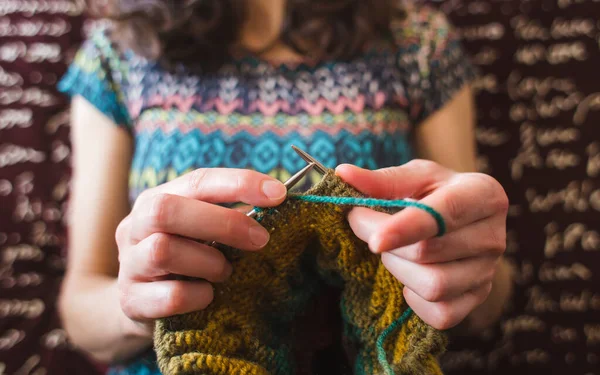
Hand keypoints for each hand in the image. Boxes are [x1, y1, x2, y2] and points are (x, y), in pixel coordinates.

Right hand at [114, 169, 286, 333]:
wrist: (140, 305)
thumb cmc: (183, 259)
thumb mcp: (199, 231)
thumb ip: (227, 215)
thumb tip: (275, 201)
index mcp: (156, 200)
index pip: (197, 180)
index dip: (238, 183)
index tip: (277, 194)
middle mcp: (134, 226)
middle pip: (167, 210)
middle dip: (223, 223)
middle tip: (260, 239)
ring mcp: (129, 264)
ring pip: (164, 251)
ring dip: (209, 262)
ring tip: (224, 272)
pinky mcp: (132, 301)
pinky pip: (171, 296)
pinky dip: (199, 296)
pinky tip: (208, 295)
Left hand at [336, 160, 508, 330]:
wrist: (462, 222)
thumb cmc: (435, 193)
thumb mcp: (415, 177)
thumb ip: (381, 179)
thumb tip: (343, 174)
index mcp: (483, 195)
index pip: (444, 214)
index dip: (405, 228)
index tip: (375, 240)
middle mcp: (494, 236)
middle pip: (429, 253)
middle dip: (388, 245)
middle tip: (370, 230)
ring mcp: (489, 271)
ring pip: (434, 286)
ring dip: (399, 270)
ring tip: (395, 252)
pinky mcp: (478, 299)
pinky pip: (441, 314)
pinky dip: (415, 299)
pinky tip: (411, 276)